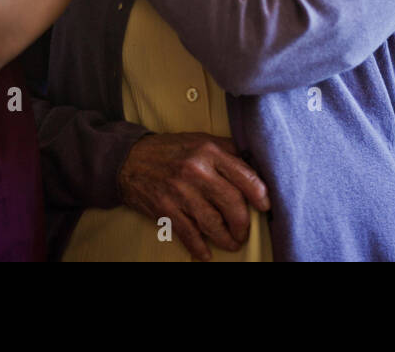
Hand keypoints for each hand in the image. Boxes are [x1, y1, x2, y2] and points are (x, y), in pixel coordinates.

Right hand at [117, 133, 270, 261]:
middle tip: (245, 231)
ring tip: (232, 243)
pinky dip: (200, 248)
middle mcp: (196, 170)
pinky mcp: (165, 208)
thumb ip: (227, 152)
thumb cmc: (171, 150)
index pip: (245, 176)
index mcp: (209, 151)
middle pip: (232, 203)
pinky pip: (189, 234)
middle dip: (243, 223)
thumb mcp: (201, 140)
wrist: (129, 159)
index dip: (260, 195)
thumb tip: (254, 169)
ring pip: (213, 223)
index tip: (265, 206)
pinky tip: (207, 254)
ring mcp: (180, 191)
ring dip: (226, 238)